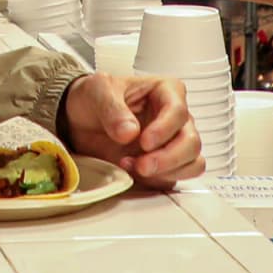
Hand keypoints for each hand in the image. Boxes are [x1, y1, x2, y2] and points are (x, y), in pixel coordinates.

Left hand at [61, 72, 202, 185]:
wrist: (80, 120)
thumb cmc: (94, 98)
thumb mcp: (97, 91)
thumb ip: (112, 109)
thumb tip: (130, 132)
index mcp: (166, 91)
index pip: (178, 112)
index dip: (164, 130)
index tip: (144, 142)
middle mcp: (175, 118)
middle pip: (191, 142)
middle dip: (169, 158)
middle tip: (142, 165)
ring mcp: (173, 143)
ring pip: (192, 163)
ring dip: (166, 172)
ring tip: (136, 168)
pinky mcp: (166, 165)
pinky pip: (177, 178)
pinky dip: (160, 180)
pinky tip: (136, 173)